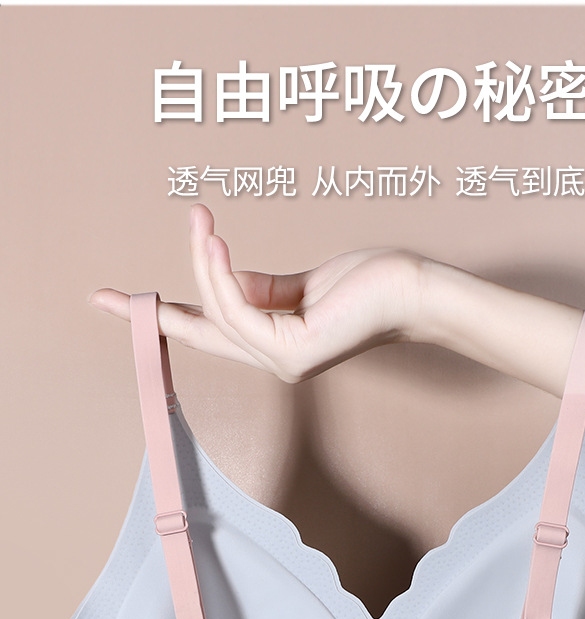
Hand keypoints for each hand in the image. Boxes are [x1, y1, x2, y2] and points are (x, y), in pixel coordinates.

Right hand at [89, 204, 422, 381]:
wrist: (412, 290)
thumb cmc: (369, 284)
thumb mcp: (302, 284)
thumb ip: (263, 287)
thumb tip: (224, 275)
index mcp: (273, 341)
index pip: (210, 329)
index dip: (168, 316)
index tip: (124, 302)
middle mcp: (274, 358)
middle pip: (198, 335)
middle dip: (150, 315)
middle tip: (101, 296)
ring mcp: (283, 360)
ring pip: (218, 314)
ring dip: (202, 264)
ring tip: (201, 223)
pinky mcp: (294, 351)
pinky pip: (239, 312)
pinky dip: (221, 276)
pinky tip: (214, 242)